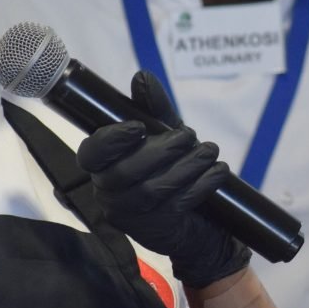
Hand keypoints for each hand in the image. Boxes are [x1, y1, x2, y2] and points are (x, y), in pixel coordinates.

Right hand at [76, 70, 251, 287]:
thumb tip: (142, 78)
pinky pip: (177, 205)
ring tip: (209, 151)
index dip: (111, 140)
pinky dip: (202, 184)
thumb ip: (153, 108)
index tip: (139, 127)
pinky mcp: (156, 229)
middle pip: (123, 173)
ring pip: (152, 190)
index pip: (91, 154)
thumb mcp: (164, 134)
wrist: (196, 218)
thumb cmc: (171, 167)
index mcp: (103, 165)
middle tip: (188, 136)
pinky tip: (217, 171)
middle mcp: (109, 192)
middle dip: (161, 151)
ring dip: (186, 166)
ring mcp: (131, 215)